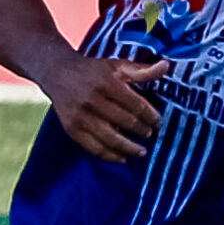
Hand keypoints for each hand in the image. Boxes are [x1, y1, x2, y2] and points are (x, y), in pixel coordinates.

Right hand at [43, 50, 166, 162]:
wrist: (58, 72)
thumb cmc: (94, 70)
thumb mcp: (117, 66)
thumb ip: (142, 70)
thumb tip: (166, 66)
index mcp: (107, 83)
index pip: (136, 105)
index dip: (150, 116)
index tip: (157, 122)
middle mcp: (92, 100)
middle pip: (125, 122)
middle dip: (141, 131)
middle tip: (149, 135)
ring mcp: (80, 116)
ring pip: (110, 138)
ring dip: (129, 148)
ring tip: (141, 151)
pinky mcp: (71, 127)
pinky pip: (93, 147)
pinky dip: (110, 155)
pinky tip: (122, 158)